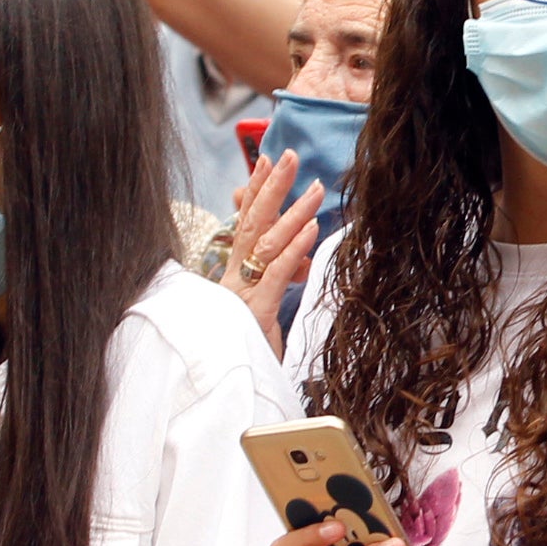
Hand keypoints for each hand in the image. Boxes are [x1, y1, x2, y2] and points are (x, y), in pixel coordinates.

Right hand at [221, 151, 322, 356]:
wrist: (230, 390)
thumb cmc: (247, 349)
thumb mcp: (264, 307)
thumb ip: (279, 277)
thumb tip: (301, 254)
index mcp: (234, 276)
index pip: (245, 224)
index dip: (256, 190)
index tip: (268, 159)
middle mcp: (234, 279)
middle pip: (253, 224)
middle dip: (272, 186)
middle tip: (290, 155)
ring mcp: (241, 294)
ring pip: (267, 244)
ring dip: (293, 213)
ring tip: (316, 188)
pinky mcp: (254, 313)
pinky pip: (275, 274)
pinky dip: (294, 249)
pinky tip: (312, 230)